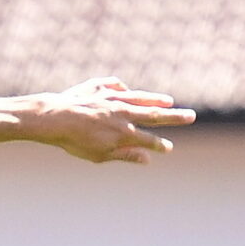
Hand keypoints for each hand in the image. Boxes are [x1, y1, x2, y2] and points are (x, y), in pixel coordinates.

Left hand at [33, 79, 195, 163]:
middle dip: (174, 117)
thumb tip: (148, 160)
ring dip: (155, 99)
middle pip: (154, 115)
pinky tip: (126, 91)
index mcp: (123, 133)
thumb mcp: (99, 155)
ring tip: (168, 101)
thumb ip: (125, 155)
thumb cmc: (73, 141)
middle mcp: (123, 113)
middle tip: (191, 116)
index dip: (159, 146)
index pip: (148, 141)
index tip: (168, 148)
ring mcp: (112, 97)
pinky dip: (122, 89)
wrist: (53, 117)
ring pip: (139, 97)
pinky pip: (115, 86)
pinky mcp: (99, 86)